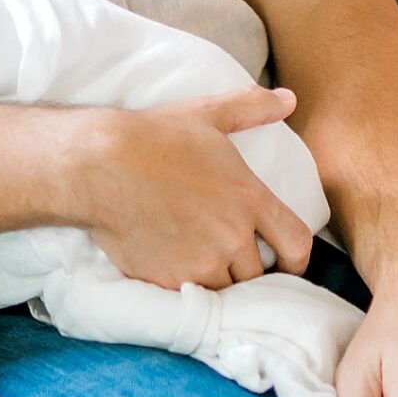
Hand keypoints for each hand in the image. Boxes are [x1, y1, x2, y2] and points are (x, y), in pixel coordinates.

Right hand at [71, 87, 314, 290]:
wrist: (99, 166)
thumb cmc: (154, 137)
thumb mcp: (207, 116)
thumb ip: (252, 108)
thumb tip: (289, 99)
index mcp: (249, 198)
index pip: (297, 244)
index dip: (298, 260)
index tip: (288, 263)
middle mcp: (231, 236)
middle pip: (259, 274)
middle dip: (249, 268)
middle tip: (230, 256)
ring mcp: (200, 263)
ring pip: (226, 290)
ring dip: (219, 280)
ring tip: (202, 262)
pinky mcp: (169, 281)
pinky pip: (191, 297)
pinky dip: (187, 288)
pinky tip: (175, 267)